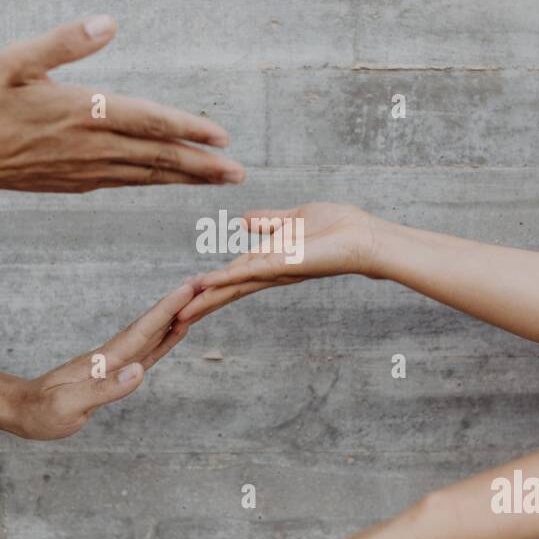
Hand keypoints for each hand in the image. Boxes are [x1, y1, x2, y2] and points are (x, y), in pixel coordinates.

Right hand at [0, 16, 243, 193]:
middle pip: (160, 156)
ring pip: (150, 174)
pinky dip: (159, 181)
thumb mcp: (16, 60)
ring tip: (223, 180)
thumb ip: (64, 42)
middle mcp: (94, 146)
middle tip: (239, 172)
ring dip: (189, 178)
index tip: (222, 136)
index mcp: (85, 112)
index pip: (149, 121)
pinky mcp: (83, 182)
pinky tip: (176, 180)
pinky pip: (131, 182)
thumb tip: (108, 22)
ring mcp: (90, 169)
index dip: (188, 128)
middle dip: (203, 164)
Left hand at [0, 280, 194, 439]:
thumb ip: (105, 388)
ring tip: (197, 302)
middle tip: (205, 284)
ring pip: (150, 336)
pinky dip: (162, 340)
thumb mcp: (69, 406)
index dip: (167, 310)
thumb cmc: (40, 411)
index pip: (142, 331)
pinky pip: (144, 352)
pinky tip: (172, 333)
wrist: (20, 410)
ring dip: (174, 319)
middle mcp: (111, 357)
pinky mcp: (111, 373)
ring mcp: (112, 363)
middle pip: (151, 327)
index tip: (189, 288)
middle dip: (177, 306)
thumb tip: (139, 371)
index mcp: (104, 361)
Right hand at [178, 202, 381, 324]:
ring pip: (233, 288)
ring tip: (181, 313)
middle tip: (176, 319)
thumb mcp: (293, 219)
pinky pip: (248, 273)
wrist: (362, 236)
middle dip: (202, 304)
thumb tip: (241, 220)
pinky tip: (204, 286)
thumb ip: (267, 220)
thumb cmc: (337, 227)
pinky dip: (225, 279)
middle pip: (229, 291)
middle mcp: (270, 271)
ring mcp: (274, 271)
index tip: (187, 295)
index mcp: (270, 261)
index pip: (233, 276)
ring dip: (205, 299)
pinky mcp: (282, 265)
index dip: (210, 286)